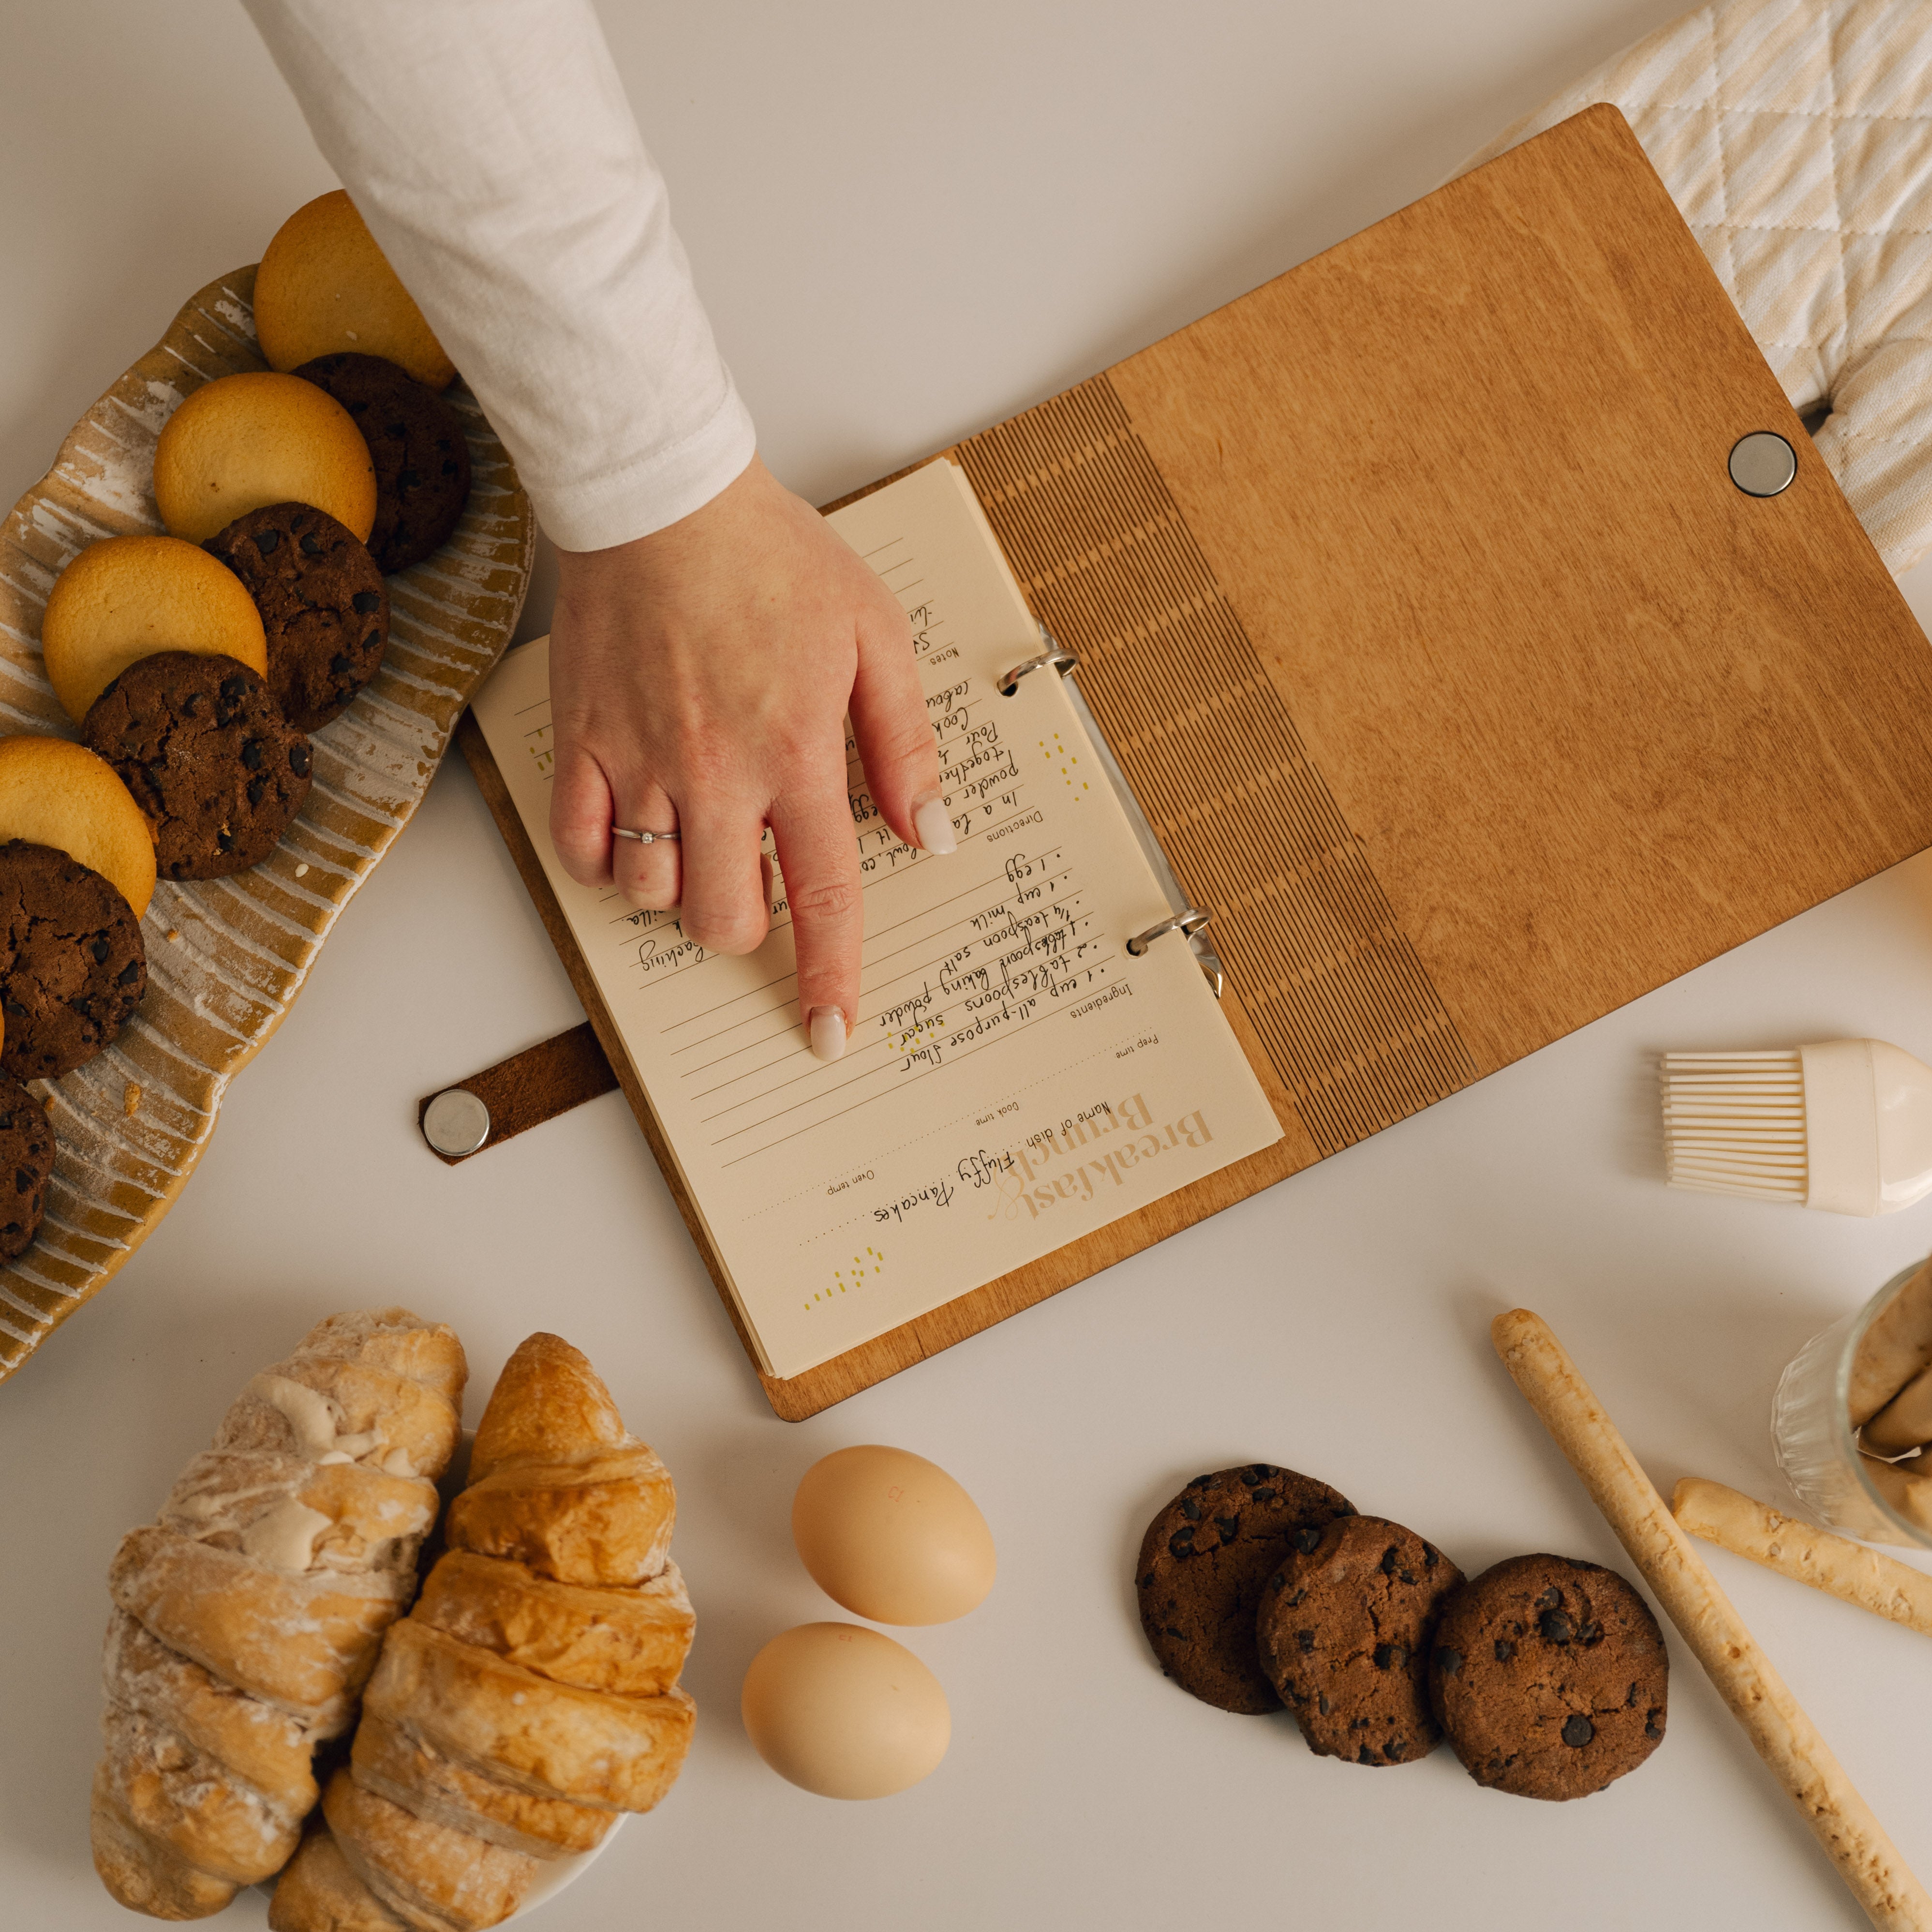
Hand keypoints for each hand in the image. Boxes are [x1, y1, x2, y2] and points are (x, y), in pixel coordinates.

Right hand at [546, 455, 954, 1059]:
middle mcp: (713, 772)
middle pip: (725, 916)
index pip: (823, 896)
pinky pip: (579, 849)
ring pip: (651, 894)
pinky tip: (638, 837)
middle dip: (752, 928)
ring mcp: (637, 761)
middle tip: (763, 886)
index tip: (830, 1032)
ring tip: (704, 841)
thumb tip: (930, 833)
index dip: (830, 976)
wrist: (662, 498)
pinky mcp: (580, 742)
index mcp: (794, 752)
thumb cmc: (773, 559)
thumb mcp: (875, 637)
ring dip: (684, 891)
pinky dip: (608, 867)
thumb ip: (906, 744)